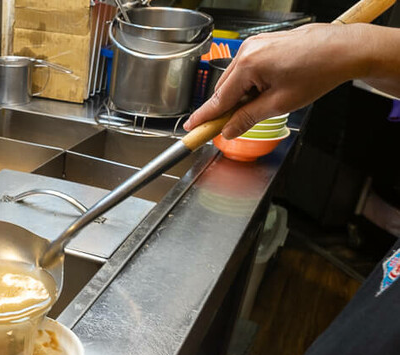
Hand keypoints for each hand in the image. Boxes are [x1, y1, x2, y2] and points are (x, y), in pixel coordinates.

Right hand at [185, 23, 372, 137]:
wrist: (344, 49)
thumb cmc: (319, 70)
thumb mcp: (280, 104)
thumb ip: (249, 118)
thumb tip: (229, 130)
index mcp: (248, 64)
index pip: (219, 99)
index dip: (204, 117)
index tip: (191, 128)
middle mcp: (247, 50)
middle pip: (225, 88)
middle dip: (227, 108)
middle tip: (230, 127)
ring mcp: (255, 44)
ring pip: (237, 79)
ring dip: (242, 96)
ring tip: (264, 104)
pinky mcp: (264, 43)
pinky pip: (248, 68)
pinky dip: (251, 83)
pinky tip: (267, 91)